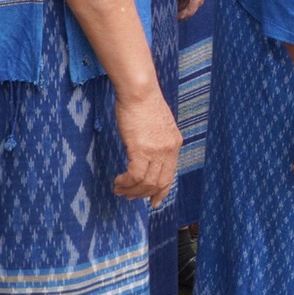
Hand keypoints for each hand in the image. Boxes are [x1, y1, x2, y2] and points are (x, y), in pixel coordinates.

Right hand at [112, 89, 181, 206]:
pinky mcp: (141, 149)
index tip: (154, 202)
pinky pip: (135, 175)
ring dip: (131, 190)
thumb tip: (149, 154)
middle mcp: (169, 149)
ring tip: (119, 189)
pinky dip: (126, 182)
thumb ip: (158, 142)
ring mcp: (157, 150)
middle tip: (128, 197)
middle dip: (143, 194)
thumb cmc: (144, 105)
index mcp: (175, 143)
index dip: (162, 191)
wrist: (140, 92)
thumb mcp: (158, 126)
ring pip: (147, 182)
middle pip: (160, 182)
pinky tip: (118, 181)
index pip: (170, 174)